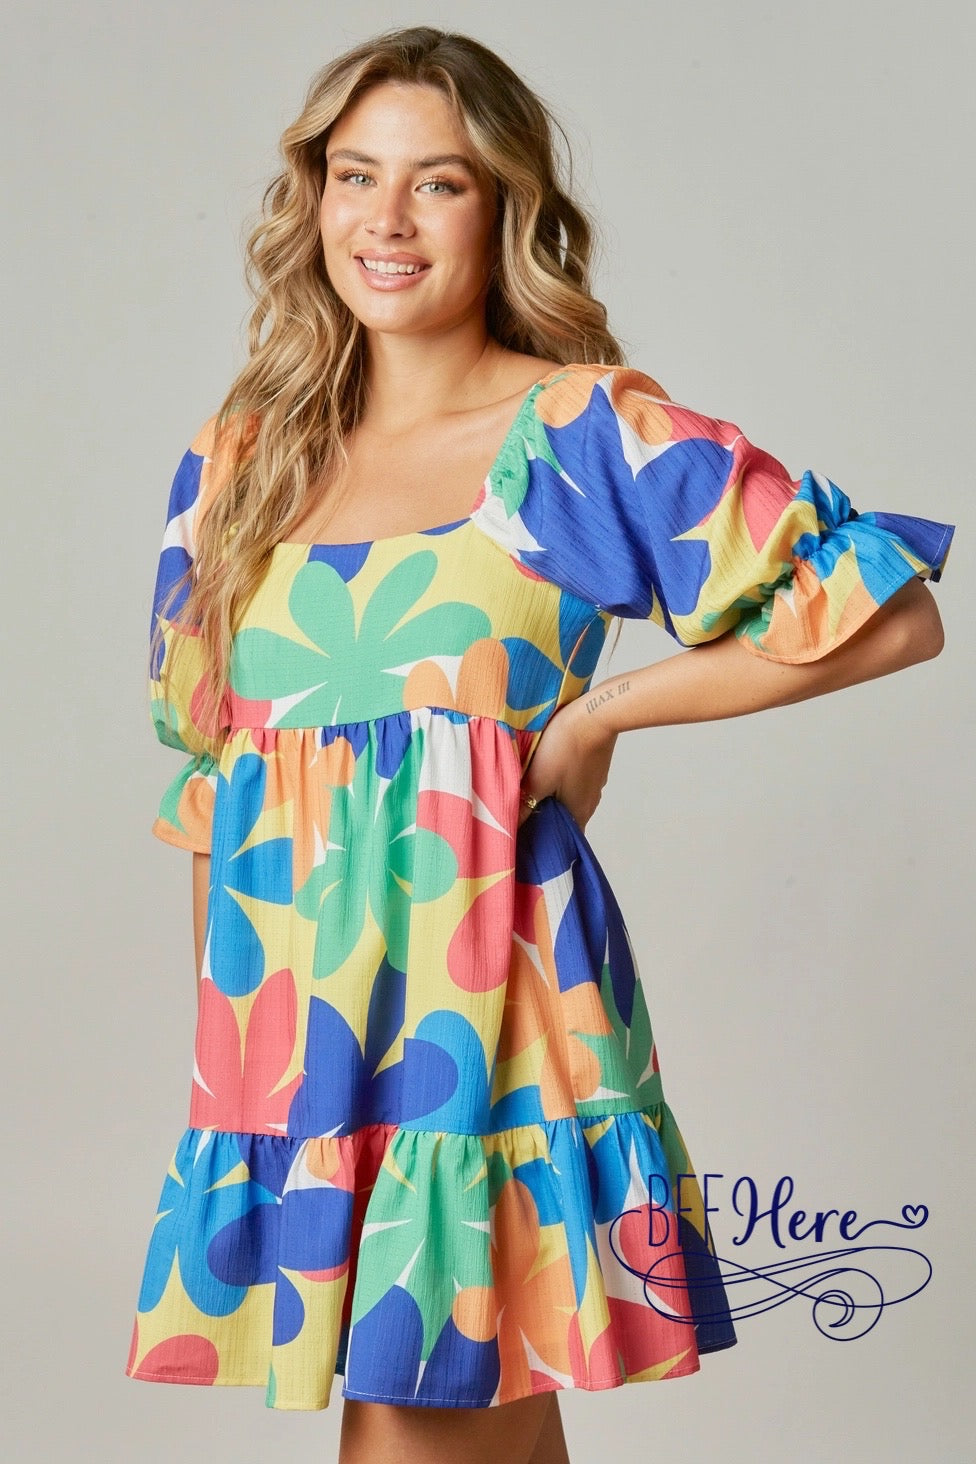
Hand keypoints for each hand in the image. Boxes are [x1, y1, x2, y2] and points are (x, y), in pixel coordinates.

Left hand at [517, 696, 617, 831]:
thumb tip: (509, 827)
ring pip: (570, 799)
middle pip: (565, 819)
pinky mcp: (595, 767)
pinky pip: (576, 783)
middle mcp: (591, 803)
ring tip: (531, 790)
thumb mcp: (538, 779)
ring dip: (553, 799)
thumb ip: (524, 806)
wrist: (594, 715)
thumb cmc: (566, 747)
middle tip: (523, 814)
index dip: (545, 840)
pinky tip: (549, 771)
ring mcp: (595, 784)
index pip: (562, 839)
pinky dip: (562, 783)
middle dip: (545, 818)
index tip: (527, 838)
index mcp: (579, 812)